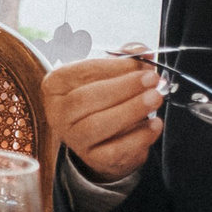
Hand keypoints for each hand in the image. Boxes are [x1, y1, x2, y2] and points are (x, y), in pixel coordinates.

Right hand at [39, 51, 164, 182]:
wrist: (100, 136)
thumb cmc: (102, 97)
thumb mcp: (108, 73)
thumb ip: (125, 59)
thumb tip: (142, 53)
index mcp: (56, 85)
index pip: (81, 72)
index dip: (113, 67)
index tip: (141, 63)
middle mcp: (58, 113)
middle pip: (86, 99)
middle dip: (124, 88)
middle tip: (152, 80)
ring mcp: (73, 138)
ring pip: (98, 125)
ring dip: (131, 110)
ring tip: (155, 98)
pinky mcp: (92, 158)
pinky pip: (114, 151)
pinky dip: (138, 137)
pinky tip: (154, 124)